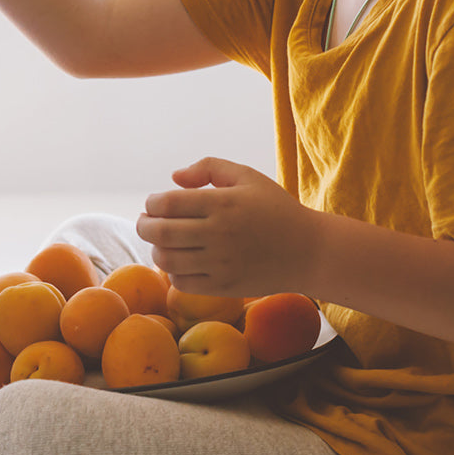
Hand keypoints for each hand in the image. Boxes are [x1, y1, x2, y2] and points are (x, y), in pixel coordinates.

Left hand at [137, 156, 319, 297]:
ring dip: (157, 249)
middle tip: (145, 222)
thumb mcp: (246, 176)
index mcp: (222, 203)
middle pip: (160, 232)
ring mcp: (220, 264)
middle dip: (144, 225)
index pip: (167, 203)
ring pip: (167, 260)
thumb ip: (208, 167)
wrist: (309, 252)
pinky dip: (173, 272)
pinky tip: (180, 262)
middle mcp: (218, 234)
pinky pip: (182, 283)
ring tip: (162, 241)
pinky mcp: (224, 287)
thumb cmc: (275, 209)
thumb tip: (174, 178)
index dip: (152, 203)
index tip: (154, 203)